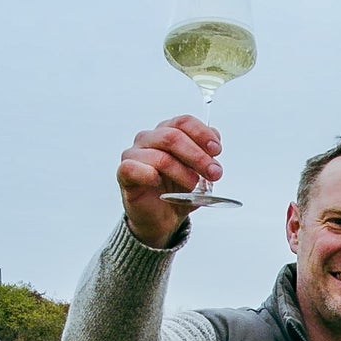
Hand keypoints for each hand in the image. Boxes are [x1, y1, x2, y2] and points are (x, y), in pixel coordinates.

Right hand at [117, 115, 222, 246]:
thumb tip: (214, 144)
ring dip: (182, 172)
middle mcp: (149, 139)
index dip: (202, 134)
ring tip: (192, 185)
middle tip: (213, 172)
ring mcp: (134, 154)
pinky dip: (149, 175)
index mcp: (167, 131)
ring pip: (160, 156)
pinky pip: (133, 168)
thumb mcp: (199, 172)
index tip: (216, 150)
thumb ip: (206, 154)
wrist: (162, 219)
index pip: (184, 122)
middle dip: (198, 156)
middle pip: (173, 136)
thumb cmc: (177, 192)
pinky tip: (158, 183)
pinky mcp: (124, 173)